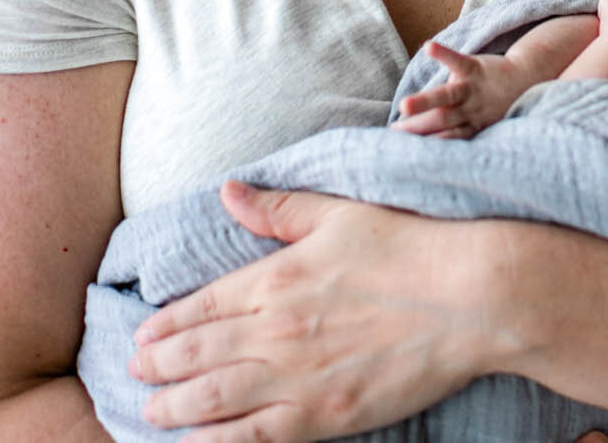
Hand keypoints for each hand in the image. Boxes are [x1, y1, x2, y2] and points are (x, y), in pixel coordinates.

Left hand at [128, 181, 519, 441]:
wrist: (471, 297)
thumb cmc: (412, 247)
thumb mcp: (342, 213)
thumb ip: (280, 208)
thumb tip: (228, 190)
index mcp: (277, 276)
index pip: (201, 306)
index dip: (165, 324)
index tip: (143, 335)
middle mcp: (275, 328)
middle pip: (196, 354)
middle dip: (157, 367)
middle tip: (136, 374)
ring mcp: (296, 376)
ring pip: (211, 399)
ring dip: (173, 407)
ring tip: (151, 410)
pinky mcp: (322, 414)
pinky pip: (252, 437)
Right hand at [397, 41, 532, 137]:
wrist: (527, 78)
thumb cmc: (496, 104)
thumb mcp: (482, 124)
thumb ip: (456, 132)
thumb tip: (424, 146)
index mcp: (470, 126)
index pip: (445, 138)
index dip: (427, 145)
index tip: (403, 153)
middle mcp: (470, 110)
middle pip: (441, 120)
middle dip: (417, 127)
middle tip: (393, 134)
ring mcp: (472, 89)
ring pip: (446, 96)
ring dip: (424, 101)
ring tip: (403, 105)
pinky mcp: (475, 67)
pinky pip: (457, 60)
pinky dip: (443, 53)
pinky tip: (427, 47)